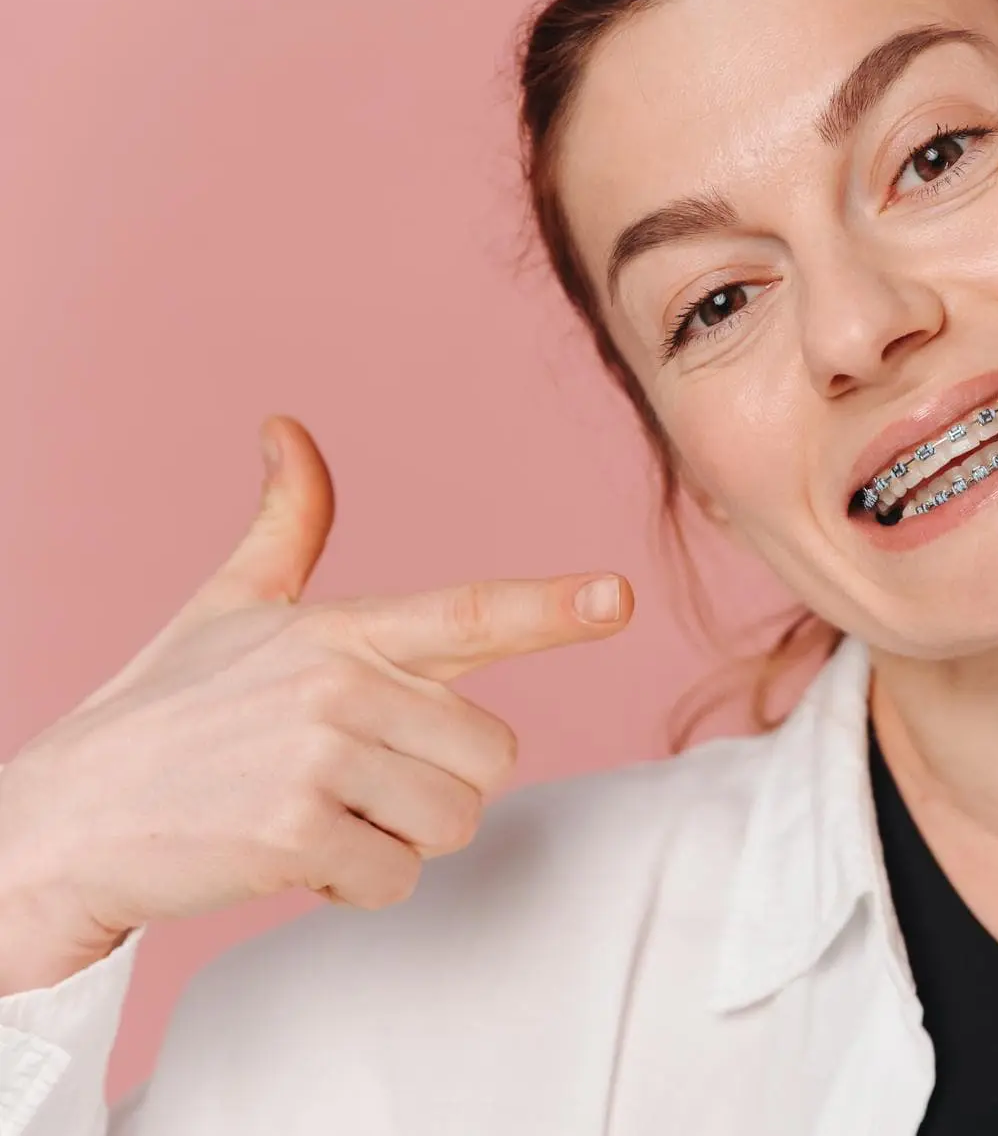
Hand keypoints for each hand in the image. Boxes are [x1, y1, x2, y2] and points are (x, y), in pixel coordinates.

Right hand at [0, 416, 631, 985]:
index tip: (619, 597)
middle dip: (436, 785)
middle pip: (491, 757)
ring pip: (454, 821)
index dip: (553, 607)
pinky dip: (351, 884)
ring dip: (396, 838)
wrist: (63, 821)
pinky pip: (395, 879)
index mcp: (342, 629)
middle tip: (349, 780)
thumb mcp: (227, 608)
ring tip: (314, 812)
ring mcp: (315, 758)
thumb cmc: (162, 713)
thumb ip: (285, 525)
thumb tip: (286, 428)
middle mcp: (338, 683)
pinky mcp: (291, 833)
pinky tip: (286, 855)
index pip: (471, 613)